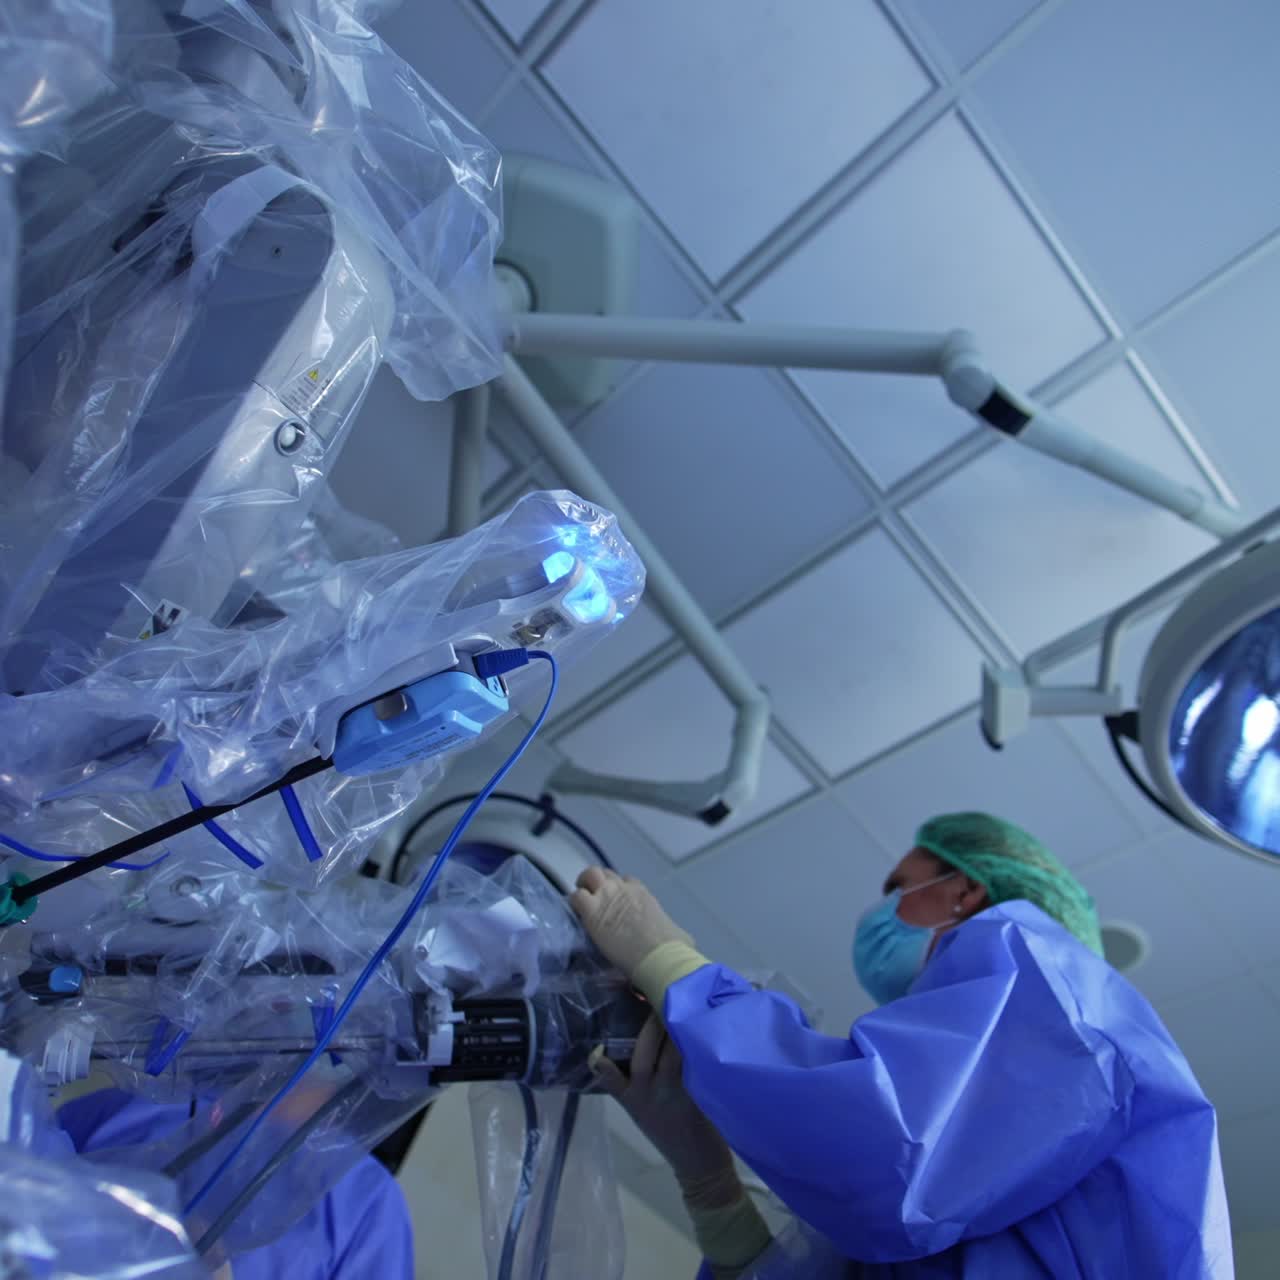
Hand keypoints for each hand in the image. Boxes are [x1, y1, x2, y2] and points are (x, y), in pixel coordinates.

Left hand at [570, 868, 692, 979]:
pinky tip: (575, 916)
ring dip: (583, 886)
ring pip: (588, 875)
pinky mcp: (592, 911)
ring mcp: (607, 896)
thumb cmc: (672, 948)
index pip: (626, 881)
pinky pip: (575, 897)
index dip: (618, 890)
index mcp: (643, 894)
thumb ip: (675, 932)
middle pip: (605, 873)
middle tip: (594, 899)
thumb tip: (681, 941)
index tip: (615, 903)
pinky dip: (573, 904)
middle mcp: (624, 890)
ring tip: (581, 902)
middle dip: (598, 883)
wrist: (660, 956)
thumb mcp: (679, 935)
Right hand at [591, 1015, 736, 1199]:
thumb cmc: (667, 1132)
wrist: (696, 1163)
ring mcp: (672, 1091)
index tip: (597, 1038)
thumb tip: (631, 1041)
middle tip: (651, 998)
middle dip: (647, 1025)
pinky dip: (693, 1043)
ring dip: (672, 1028)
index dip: (600, 1059)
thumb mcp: (641, 1109)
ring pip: (669, 1053)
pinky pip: (691, 1061)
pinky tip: (698, 1026)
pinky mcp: (695, 1091)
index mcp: (630, 1099)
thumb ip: (632, 1081)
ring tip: (678, 1004)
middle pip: (642, 1053)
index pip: (607, 1075)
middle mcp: (647, 1093)